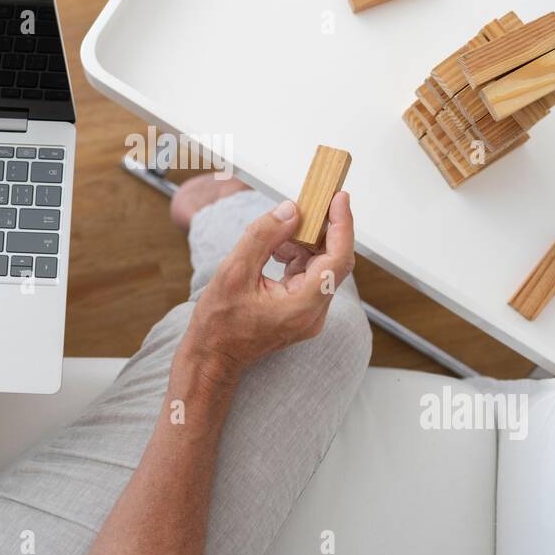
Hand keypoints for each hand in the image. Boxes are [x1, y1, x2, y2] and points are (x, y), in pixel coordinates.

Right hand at [183, 191, 355, 384]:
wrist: (212, 357)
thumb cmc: (219, 324)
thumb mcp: (234, 272)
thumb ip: (264, 237)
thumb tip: (291, 210)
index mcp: (303, 306)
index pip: (338, 259)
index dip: (342, 225)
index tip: (339, 198)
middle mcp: (314, 313)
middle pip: (332, 260)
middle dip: (318, 231)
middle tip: (301, 208)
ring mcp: (309, 314)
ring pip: (321, 266)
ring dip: (303, 244)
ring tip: (274, 240)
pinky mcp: (301, 311)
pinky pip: (309, 276)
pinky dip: (297, 258)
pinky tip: (275, 252)